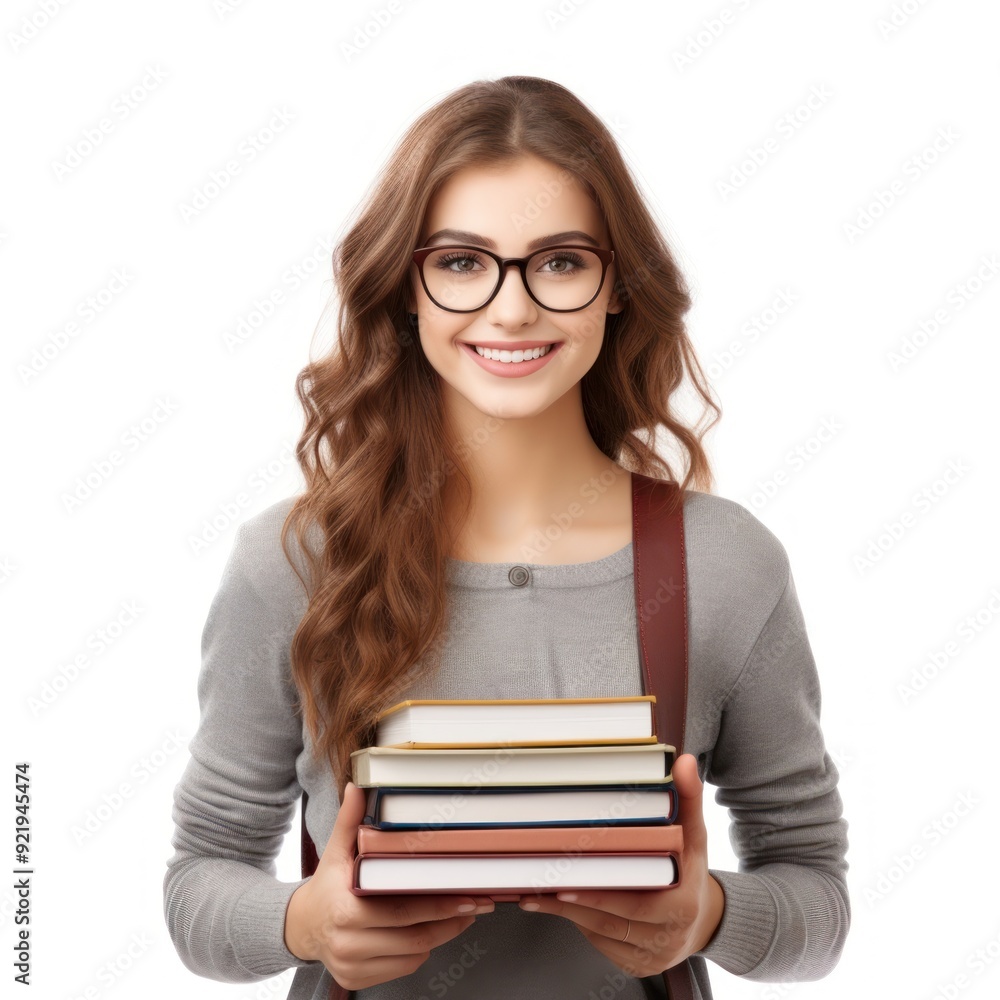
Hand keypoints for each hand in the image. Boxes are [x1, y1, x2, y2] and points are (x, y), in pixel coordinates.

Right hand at [284, 781, 495, 990]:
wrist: (302, 925)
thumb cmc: (327, 885)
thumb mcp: (336, 850)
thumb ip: (349, 820)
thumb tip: (357, 786)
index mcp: (345, 909)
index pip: (403, 910)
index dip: (439, 905)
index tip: (467, 896)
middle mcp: (347, 943)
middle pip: (414, 937)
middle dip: (450, 922)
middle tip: (475, 905)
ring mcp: (352, 966)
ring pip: (413, 956)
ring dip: (440, 937)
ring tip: (459, 917)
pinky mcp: (356, 980)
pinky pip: (402, 968)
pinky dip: (419, 952)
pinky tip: (428, 932)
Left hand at [516, 753, 723, 976]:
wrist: (704, 920)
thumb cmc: (692, 872)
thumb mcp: (695, 836)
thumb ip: (688, 799)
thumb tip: (682, 763)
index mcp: (682, 906)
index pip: (634, 903)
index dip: (597, 894)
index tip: (565, 883)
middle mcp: (667, 937)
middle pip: (611, 920)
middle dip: (571, 903)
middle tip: (538, 883)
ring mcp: (650, 956)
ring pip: (599, 933)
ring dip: (566, 914)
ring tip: (535, 892)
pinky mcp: (635, 965)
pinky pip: (600, 944)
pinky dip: (578, 924)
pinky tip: (557, 904)